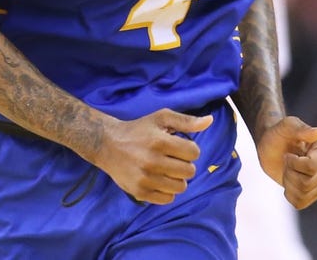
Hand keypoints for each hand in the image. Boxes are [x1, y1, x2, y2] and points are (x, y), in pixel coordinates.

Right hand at [92, 108, 212, 204]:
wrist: (107, 145)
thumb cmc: (139, 130)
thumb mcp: (161, 118)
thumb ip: (186, 121)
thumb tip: (209, 121)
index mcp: (160, 141)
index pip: (194, 153)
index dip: (190, 149)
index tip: (179, 147)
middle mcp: (152, 161)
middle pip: (189, 171)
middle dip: (184, 164)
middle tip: (172, 159)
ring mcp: (145, 179)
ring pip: (181, 187)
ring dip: (177, 179)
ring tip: (167, 170)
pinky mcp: (139, 192)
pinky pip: (168, 199)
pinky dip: (167, 191)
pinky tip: (159, 180)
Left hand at [256, 116, 316, 209]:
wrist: (271, 148)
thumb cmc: (278, 134)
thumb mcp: (284, 127)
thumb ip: (300, 128)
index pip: (312, 167)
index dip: (294, 164)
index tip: (288, 154)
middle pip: (307, 183)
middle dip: (290, 173)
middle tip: (287, 161)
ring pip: (303, 194)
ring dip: (288, 183)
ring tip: (288, 170)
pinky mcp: (316, 192)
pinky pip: (302, 203)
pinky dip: (289, 195)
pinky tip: (289, 182)